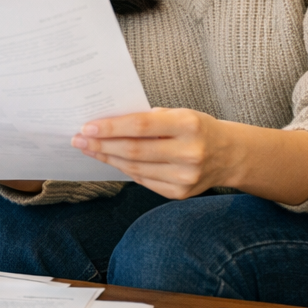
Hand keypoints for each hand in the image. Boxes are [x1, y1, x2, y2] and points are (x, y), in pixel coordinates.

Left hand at [72, 108, 236, 198]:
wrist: (229, 155)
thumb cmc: (196, 127)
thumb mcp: (178, 113)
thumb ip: (148, 118)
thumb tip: (106, 122)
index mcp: (189, 125)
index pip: (141, 126)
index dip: (111, 127)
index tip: (87, 126)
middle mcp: (189, 153)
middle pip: (134, 151)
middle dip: (101, 145)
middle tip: (78, 139)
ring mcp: (186, 177)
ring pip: (135, 169)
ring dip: (107, 158)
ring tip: (88, 148)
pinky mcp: (181, 193)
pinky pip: (143, 180)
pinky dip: (123, 169)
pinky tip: (110, 160)